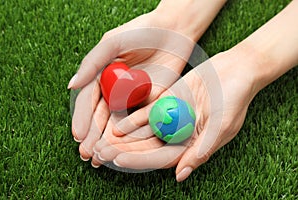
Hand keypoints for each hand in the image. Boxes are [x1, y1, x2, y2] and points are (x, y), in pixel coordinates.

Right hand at [68, 0, 219, 165]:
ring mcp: (132, 98)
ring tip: (98, 157)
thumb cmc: (140, 32)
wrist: (172, 32)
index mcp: (102, 76)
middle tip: (86, 153)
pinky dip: (129, 136)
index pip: (88, 102)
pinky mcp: (149, 102)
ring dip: (108, 141)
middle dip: (93, 136)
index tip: (78, 135)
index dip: (82, 118)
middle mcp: (115, 90)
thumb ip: (92, 63)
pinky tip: (122, 149)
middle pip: (101, 117)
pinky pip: (138, 121)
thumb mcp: (112, 43)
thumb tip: (70, 85)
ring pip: (117, 123)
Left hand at [94, 48, 259, 180]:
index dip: (139, 160)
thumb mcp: (221, 127)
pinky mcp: (167, 101)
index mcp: (191, 145)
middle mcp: (179, 134)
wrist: (236, 70)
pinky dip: (131, 118)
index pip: (161, 157)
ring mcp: (171, 117)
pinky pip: (146, 111)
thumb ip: (200, 151)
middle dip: (124, 151)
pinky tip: (114, 123)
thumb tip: (180, 175)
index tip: (119, 160)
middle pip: (147, 147)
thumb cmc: (235, 100)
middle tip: (100, 153)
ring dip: (122, 137)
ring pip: (143, 131)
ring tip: (101, 141)